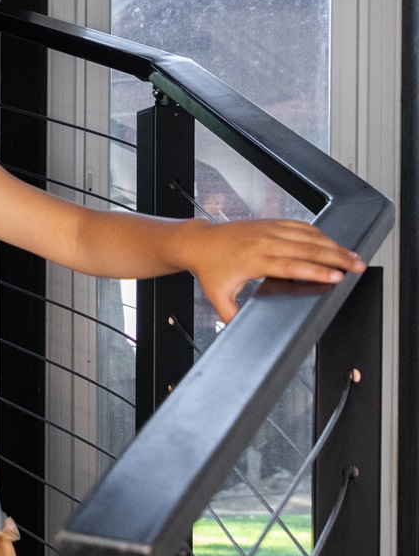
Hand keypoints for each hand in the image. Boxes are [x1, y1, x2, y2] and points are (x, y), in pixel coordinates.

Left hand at [187, 220, 365, 322]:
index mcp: (255, 260)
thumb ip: (231, 316)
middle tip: (357, 266)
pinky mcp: (270, 222)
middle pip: (307, 248)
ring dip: (332, 244)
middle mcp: (264, 242)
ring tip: (352, 255)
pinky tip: (332, 242)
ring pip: (307, 235)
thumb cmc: (209, 269)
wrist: (199, 242)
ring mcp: (268, 230)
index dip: (316, 271)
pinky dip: (318, 233)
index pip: (292, 266)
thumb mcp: (218, 296)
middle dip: (336, 257)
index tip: (337, 276)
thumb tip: (238, 333)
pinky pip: (299, 225)